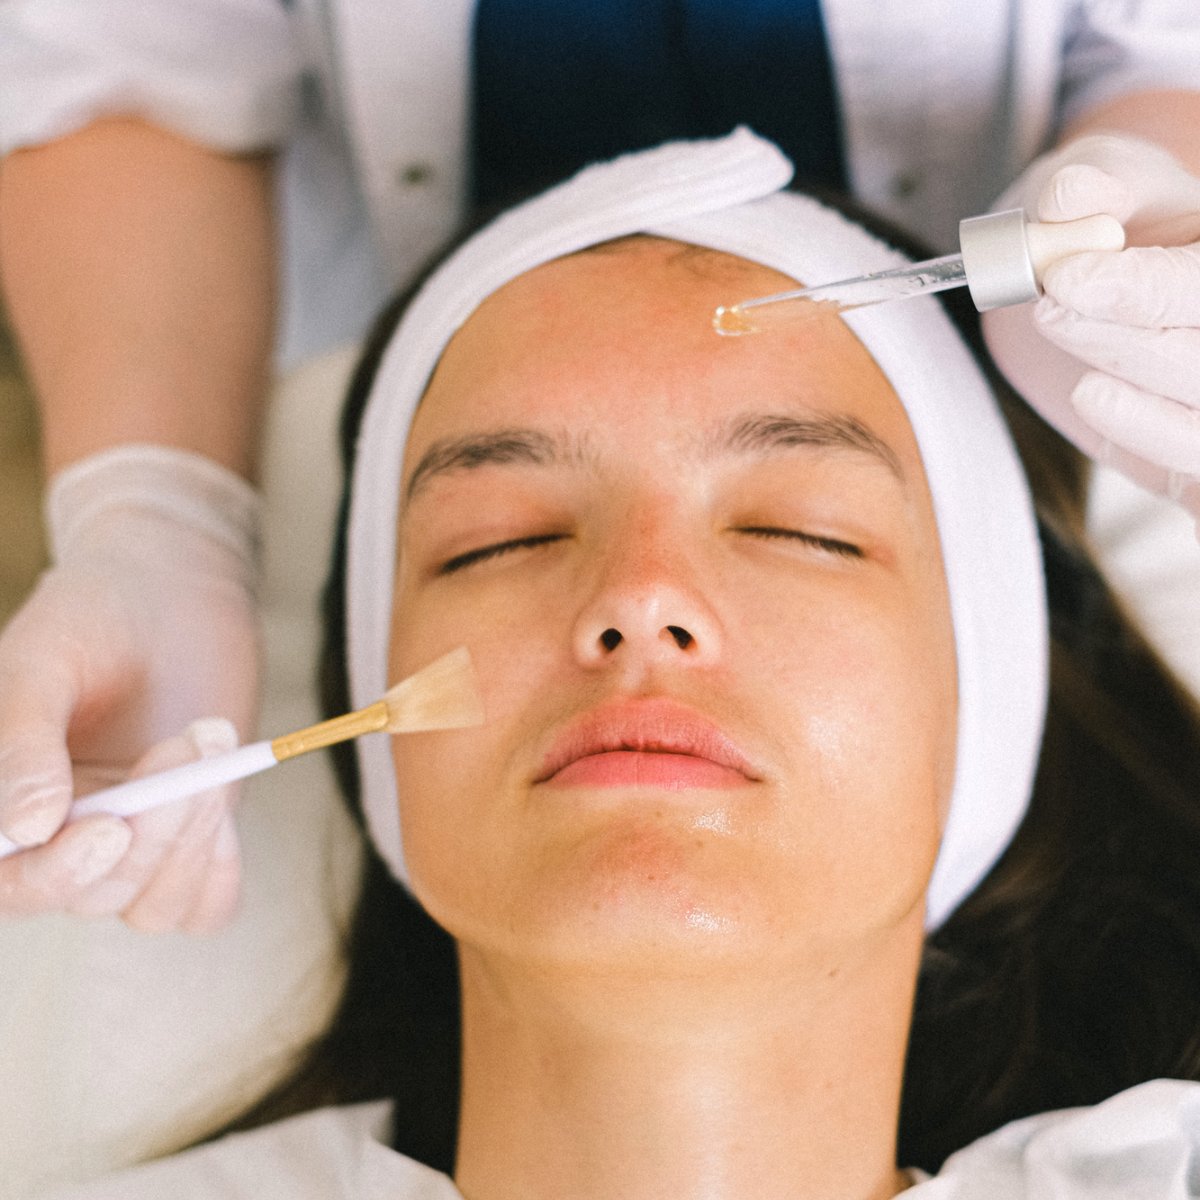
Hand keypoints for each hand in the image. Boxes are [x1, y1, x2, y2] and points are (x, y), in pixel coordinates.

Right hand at [0, 446, 261, 929]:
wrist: (173, 586)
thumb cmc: (94, 612)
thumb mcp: (43, 660)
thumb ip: (23, 740)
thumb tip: (26, 828)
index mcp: (4, 803)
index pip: (7, 883)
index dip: (50, 876)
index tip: (108, 829)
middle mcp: (60, 838)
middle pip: (88, 895)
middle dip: (149, 832)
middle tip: (187, 744)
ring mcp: (130, 842)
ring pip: (151, 904)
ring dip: (192, 834)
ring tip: (211, 735)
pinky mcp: (192, 836)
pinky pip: (204, 906)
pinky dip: (218, 872)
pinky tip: (224, 805)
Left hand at [983, 134, 1199, 530]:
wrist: (1093, 278)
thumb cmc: (1111, 221)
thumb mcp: (1101, 180)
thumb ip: (1090, 186)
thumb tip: (1072, 198)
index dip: (1143, 288)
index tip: (1066, 278)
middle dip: (1125, 340)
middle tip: (1050, 311)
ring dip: (1134, 402)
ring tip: (1076, 365)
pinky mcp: (1196, 460)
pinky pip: (1192, 474)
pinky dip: (1145, 441)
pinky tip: (1095, 400)